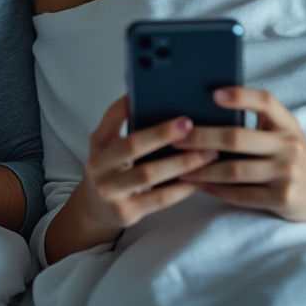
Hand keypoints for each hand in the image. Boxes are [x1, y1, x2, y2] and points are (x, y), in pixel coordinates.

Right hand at [79, 95, 218, 231]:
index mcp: (98, 143)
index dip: (130, 104)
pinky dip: (182, 188)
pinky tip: (200, 178)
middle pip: (132, 146)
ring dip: (182, 162)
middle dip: (162, 134)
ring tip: (207, 152)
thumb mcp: (111, 145)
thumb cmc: (113, 169)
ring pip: (149, 174)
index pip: (112, 116)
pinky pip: (160, 199)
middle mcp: (99, 166)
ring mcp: (110, 192)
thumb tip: (159, 100)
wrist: (97, 208)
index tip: (155, 93)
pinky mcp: (126, 212)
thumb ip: (127, 125)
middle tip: (189, 124)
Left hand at [175, 87, 305, 221]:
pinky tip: (198, 184)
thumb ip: (258, 122)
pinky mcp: (282, 199)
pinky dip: (215, 189)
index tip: (213, 94)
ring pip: (234, 170)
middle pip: (237, 138)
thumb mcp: (285, 132)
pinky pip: (241, 194)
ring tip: (179, 166)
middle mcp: (289, 146)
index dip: (240, 96)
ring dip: (202, 169)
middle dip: (202, 137)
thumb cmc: (294, 156)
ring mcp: (287, 174)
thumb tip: (209, 109)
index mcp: (288, 124)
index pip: (266, 102)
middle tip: (176, 138)